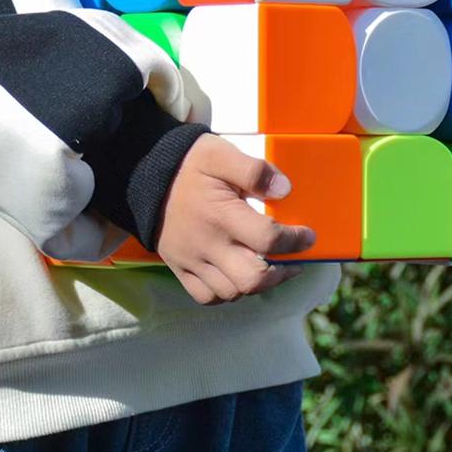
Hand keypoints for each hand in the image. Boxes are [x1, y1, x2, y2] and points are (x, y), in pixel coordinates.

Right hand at [155, 134, 314, 304]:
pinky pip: (207, 297)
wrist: (143, 175)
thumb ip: (253, 170)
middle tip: (294, 260)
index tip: (308, 236)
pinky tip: (240, 276)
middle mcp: (208, 244)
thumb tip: (285, 189)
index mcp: (221, 214)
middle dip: (281, 273)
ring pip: (232, 292)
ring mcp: (192, 261)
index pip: (267, 240)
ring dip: (258, 285)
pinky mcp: (180, 269)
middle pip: (251, 279)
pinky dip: (229, 293)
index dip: (295, 241)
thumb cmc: (189, 164)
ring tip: (272, 268)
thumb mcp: (220, 154)